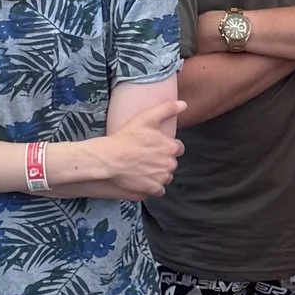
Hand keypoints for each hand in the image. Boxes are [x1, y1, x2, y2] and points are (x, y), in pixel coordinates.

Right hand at [60, 93, 181, 198]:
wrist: (110, 159)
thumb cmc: (127, 138)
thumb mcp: (147, 118)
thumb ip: (167, 109)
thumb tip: (184, 104)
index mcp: (171, 147)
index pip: (178, 149)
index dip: (167, 147)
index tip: (155, 146)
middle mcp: (170, 164)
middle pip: (171, 163)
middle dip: (162, 160)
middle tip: (146, 156)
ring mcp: (161, 178)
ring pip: (166, 176)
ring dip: (158, 173)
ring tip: (143, 167)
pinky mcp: (153, 189)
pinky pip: (159, 190)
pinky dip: (153, 186)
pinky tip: (142, 178)